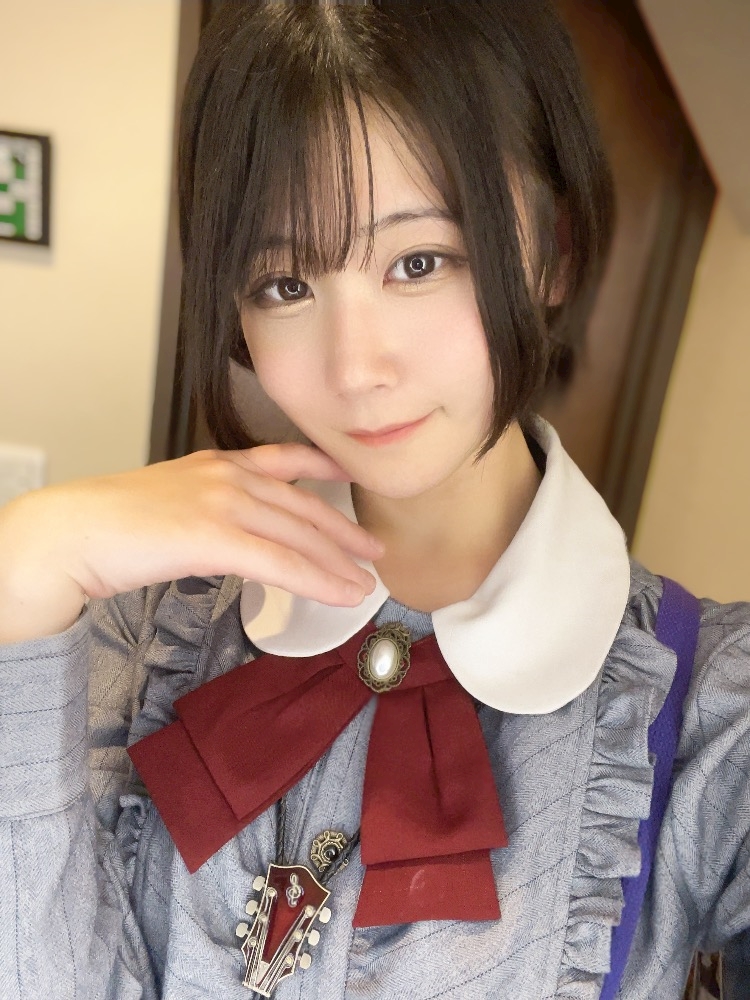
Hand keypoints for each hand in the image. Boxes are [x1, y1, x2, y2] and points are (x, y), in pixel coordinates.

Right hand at [0, 444, 383, 642]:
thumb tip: (225, 535)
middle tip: (373, 548)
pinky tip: (341, 593)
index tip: (347, 474)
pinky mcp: (215, 536)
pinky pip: (281, 562)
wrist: (71, 530)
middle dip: (343, 529)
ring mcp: (223, 502)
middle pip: (303, 504)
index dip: (323, 465)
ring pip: (299, 535)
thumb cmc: (108, 523)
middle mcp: (227, 475)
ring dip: (339, 562)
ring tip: (365, 582)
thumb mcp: (168, 500)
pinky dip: (318, 580)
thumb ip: (204, 509)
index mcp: (215, 463)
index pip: (283, 458)